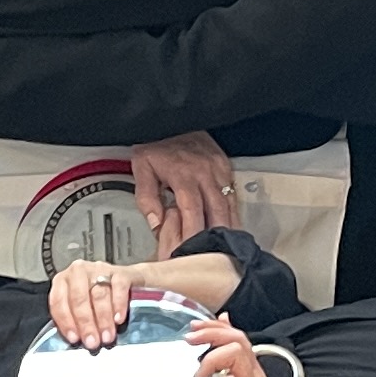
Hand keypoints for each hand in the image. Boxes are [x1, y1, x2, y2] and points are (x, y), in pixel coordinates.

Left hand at [46, 257, 142, 350]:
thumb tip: (78, 339)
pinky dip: (118, 305)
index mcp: (63, 281)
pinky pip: (118, 287)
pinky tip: (118, 319)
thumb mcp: (83, 308)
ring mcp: (99, 270)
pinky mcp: (121, 271)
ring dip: (103, 319)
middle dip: (86, 323)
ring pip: (99, 294)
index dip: (66, 321)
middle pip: (79, 298)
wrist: (131, 283)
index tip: (74, 338)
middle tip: (93, 341)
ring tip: (107, 336)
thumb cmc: (100, 299)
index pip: (58, 301)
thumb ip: (75, 320)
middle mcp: (78, 272)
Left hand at [128, 130, 244, 248]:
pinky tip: (231, 230)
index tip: (187, 252)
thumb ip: (146, 196)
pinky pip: (233, 196)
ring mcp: (218, 170)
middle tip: (209, 258)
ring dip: (227, 229)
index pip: (191, 210)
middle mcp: (204, 172)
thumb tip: (156, 223)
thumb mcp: (142, 166)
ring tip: (223, 250)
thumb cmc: (158, 144)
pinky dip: (233, 215)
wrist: (175, 118)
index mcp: (182, 173)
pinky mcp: (226, 169)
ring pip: (228, 206)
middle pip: (215, 212)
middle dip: (213, 238)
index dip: (191, 234)